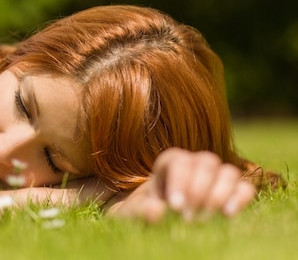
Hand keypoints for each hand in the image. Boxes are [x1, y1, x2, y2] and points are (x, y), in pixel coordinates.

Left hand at [106, 148, 255, 221]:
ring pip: (228, 171)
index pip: (179, 160)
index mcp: (169, 162)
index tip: (175, 206)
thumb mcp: (135, 213)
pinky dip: (241, 198)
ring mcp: (216, 176)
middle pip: (206, 162)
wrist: (160, 220)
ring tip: (205, 218)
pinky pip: (245, 187)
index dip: (180, 180)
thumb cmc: (145, 212)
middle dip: (199, 189)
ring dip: (220, 194)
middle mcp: (195, 163)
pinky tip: (229, 214)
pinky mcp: (233, 191)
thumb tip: (155, 211)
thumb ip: (142, 211)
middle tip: (188, 217)